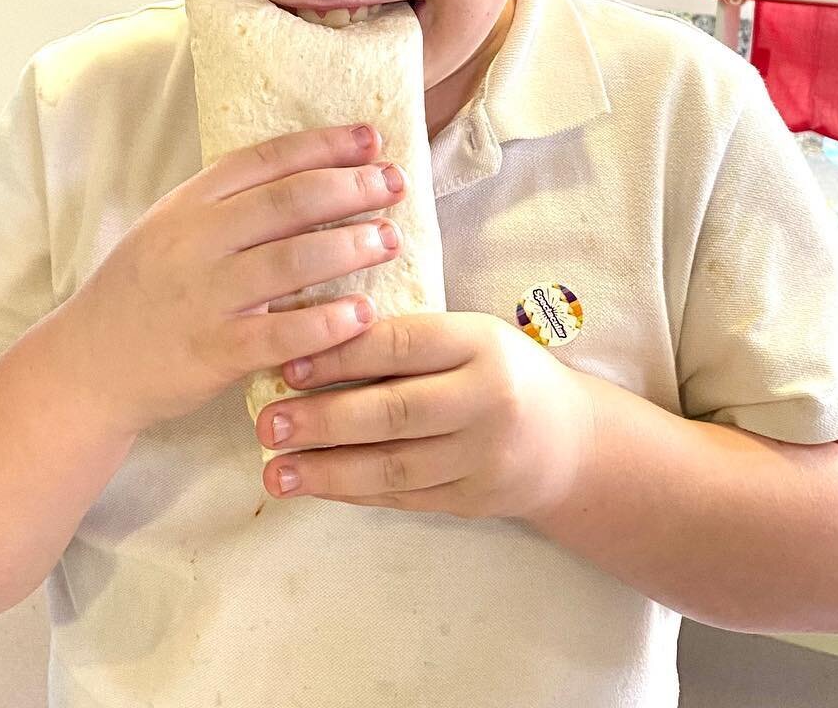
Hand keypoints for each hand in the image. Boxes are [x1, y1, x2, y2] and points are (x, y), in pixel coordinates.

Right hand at [75, 124, 406, 434]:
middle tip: (394, 183)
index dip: (323, 145)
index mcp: (189, 204)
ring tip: (390, 239)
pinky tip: (363, 314)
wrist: (87, 367)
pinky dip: (325, 322)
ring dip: (349, 247)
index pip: (265, 159)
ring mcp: (204, 297)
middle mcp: (196, 242)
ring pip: (290, 262)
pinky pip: (279, 334)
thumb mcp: (170, 230)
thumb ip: (229, 206)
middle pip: (287, 202)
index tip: (371, 139)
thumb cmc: (142, 293)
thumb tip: (312, 175)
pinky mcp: (213, 352)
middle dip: (349, 187)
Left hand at [256, 313, 590, 520]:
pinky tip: (315, 487)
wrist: (570, 441)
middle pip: (393, 411)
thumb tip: (313, 338)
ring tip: (276, 470)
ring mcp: (483, 457)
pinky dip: (354, 492)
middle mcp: (486, 400)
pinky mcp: (474, 500)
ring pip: (394, 465)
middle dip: (323, 420)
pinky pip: (403, 498)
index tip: (288, 365)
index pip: (401, 344)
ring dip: (327, 471)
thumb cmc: (500, 371)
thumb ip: (406, 338)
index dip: (340, 354)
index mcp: (480, 342)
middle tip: (268, 423)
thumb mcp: (468, 335)